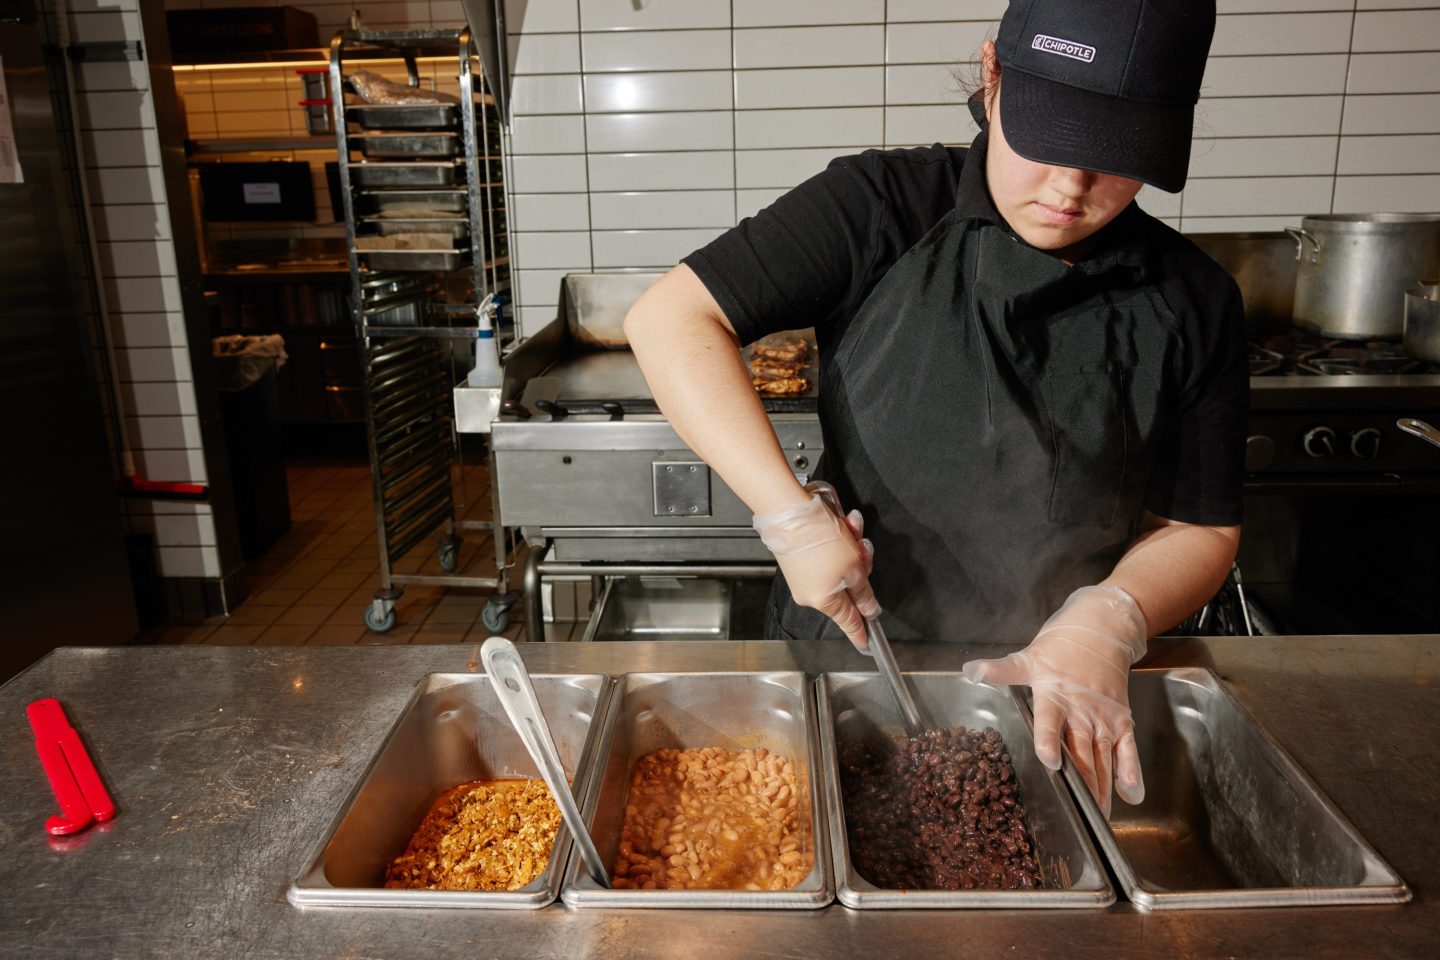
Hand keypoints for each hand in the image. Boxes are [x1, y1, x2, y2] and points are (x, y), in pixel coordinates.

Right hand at [753, 491, 875, 651]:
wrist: (788, 509)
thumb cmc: (818, 537)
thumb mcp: (853, 568)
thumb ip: (864, 592)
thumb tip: (870, 609)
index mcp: (824, 601)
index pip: (849, 623)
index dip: (861, 633)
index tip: (866, 646)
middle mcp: (810, 592)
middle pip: (849, 588)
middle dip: (861, 566)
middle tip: (863, 549)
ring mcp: (804, 575)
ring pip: (841, 568)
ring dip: (851, 547)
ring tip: (850, 528)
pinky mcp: (801, 559)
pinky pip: (828, 556)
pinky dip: (838, 541)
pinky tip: (842, 524)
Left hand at [962, 585, 1147, 816]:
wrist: (1101, 629)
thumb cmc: (1060, 647)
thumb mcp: (1026, 657)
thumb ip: (1000, 670)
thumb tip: (969, 670)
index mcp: (1055, 694)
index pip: (1050, 722)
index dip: (1050, 742)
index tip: (1051, 762)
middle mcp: (1081, 709)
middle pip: (1081, 749)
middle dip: (1082, 782)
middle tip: (1080, 812)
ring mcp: (1104, 716)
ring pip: (1103, 756)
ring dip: (1103, 786)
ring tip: (1100, 815)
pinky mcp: (1122, 720)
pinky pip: (1128, 749)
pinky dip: (1131, 772)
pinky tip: (1131, 795)